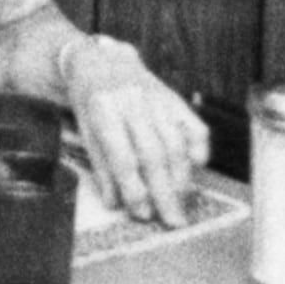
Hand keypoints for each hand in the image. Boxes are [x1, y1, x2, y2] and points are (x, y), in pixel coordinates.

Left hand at [68, 63, 206, 224]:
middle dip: (165, 192)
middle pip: (154, 154)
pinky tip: (195, 168)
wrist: (101, 62)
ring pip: (177, 144)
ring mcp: (157, 97)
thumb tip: (117, 205)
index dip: (135, 189)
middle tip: (174, 221)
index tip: (143, 214)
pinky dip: (198, 150)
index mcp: (103, 109)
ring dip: (182, 179)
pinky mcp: (175, 97)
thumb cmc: (91, 104)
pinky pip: (195, 126)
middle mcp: (133, 101)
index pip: (124, 157)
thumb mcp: (86, 132)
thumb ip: (102, 168)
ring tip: (182, 204)